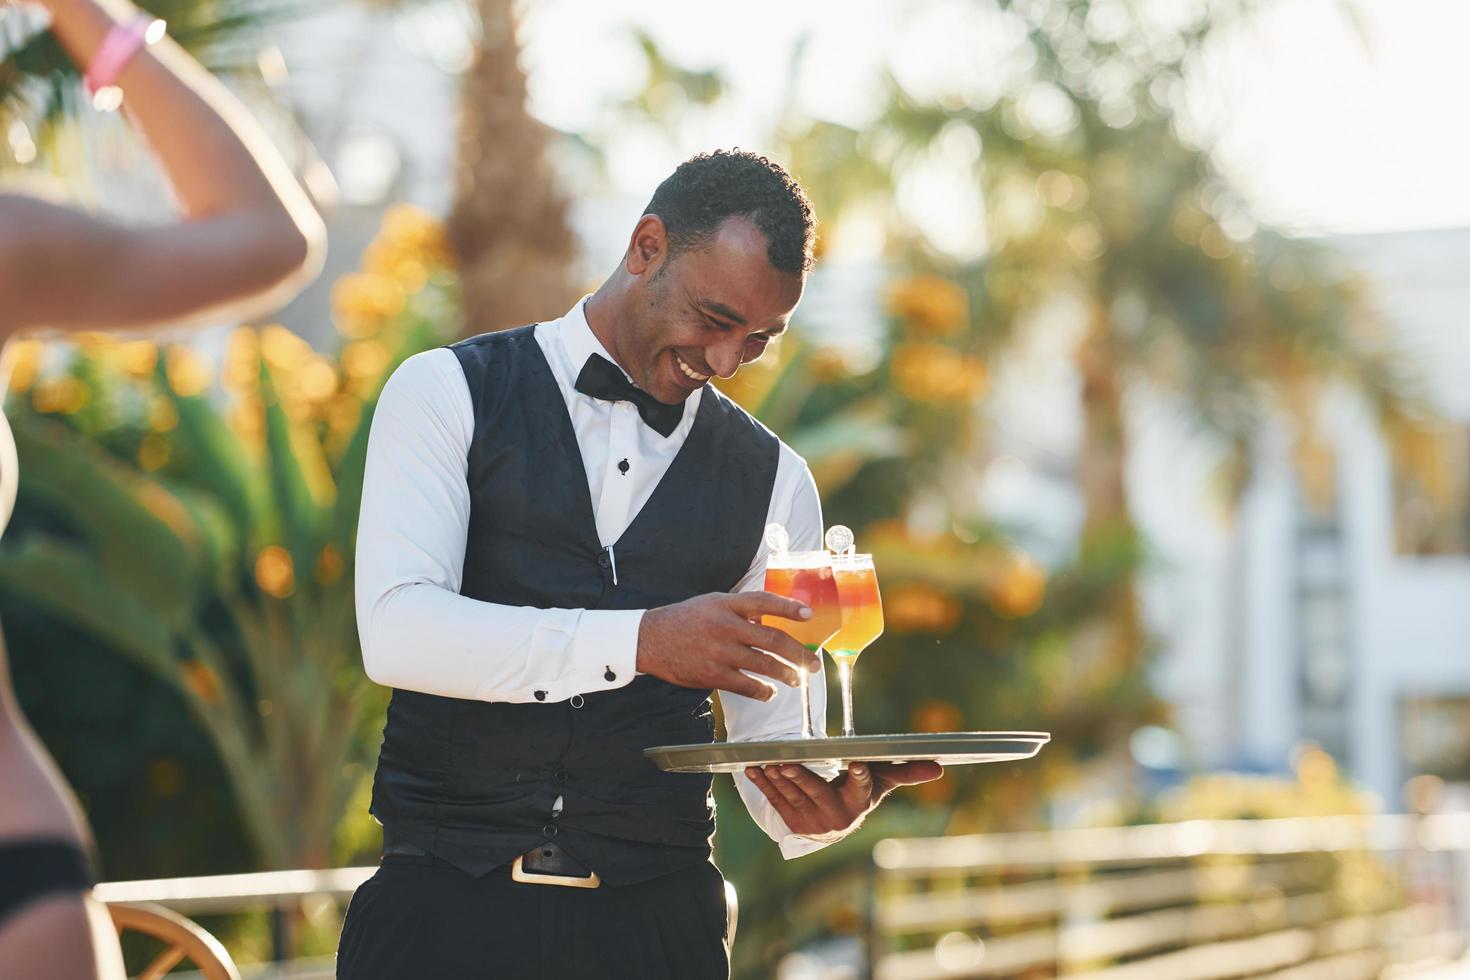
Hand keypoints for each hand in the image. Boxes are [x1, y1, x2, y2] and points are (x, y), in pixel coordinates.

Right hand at [637, 591, 821, 700]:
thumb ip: (739, 610)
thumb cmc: (684, 620)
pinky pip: (746, 685)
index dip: (788, 608)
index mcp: (726, 605)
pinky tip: (770, 692)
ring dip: (786, 674)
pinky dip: (763, 690)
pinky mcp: (713, 675)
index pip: (764, 602)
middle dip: (798, 653)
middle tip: (813, 663)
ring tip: (797, 679)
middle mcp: (726, 626)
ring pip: (764, 665)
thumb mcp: (711, 604)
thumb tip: (768, 621)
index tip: (808, 615)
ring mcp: (720, 652)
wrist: (650, 640)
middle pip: (772, 639)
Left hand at [745, 760, 944, 835]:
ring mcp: (812, 822)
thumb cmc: (859, 791)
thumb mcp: (880, 781)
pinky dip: (763, 786)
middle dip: (801, 777)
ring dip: (778, 780)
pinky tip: (753, 770)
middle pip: (817, 792)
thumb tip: (940, 767)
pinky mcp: (792, 824)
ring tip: (767, 763)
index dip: (858, 775)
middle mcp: (836, 816)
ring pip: (793, 797)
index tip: (854, 763)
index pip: (861, 787)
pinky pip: (775, 802)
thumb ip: (905, 772)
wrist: (832, 822)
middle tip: (787, 763)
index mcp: (859, 802)